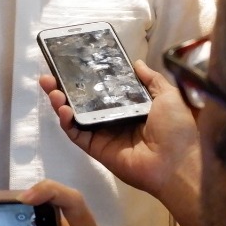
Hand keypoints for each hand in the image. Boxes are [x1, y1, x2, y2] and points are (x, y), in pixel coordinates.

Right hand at [41, 60, 199, 198]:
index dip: (88, 77)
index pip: (103, 89)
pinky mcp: (96, 149)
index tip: (73, 64)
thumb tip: (137, 63)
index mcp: (131, 106)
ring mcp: (103, 134)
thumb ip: (151, 79)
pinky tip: (62, 108)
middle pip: (83, 101)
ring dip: (60, 102)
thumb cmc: (175, 129)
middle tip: (49, 75)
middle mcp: (114, 118)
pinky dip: (66, 122)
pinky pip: (77, 134)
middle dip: (65, 88)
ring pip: (75, 116)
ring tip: (50, 87)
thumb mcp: (168, 96)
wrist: (175, 163)